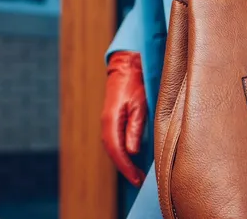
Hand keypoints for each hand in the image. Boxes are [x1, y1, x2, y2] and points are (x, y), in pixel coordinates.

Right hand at [101, 51, 146, 187]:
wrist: (127, 65)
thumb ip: (135, 128)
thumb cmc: (136, 82)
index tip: (136, 180)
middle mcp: (106, 123)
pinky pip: (116, 140)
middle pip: (113, 152)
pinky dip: (123, 152)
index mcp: (111, 120)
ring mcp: (108, 121)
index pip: (116, 151)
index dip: (126, 167)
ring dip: (124, 162)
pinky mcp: (113, 118)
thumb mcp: (140, 104)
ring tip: (137, 174)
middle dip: (125, 169)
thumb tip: (132, 152)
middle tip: (139, 182)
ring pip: (114, 147)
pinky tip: (133, 158)